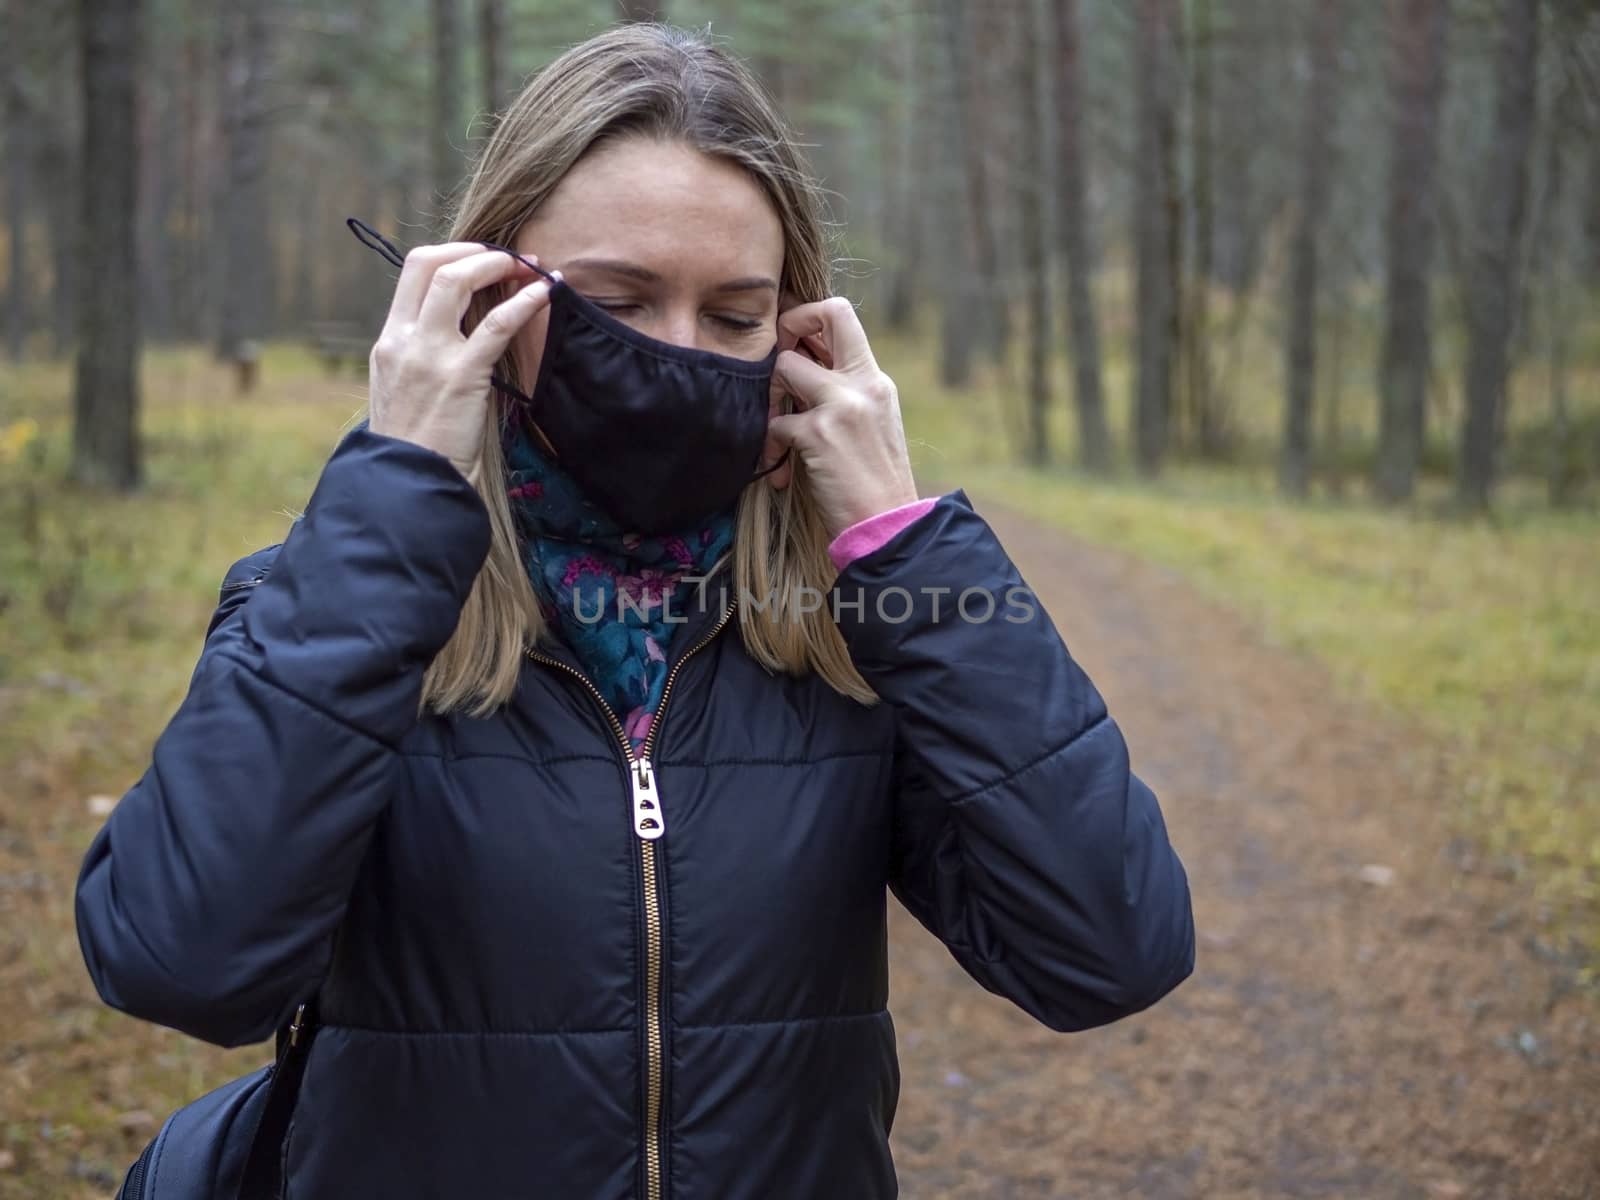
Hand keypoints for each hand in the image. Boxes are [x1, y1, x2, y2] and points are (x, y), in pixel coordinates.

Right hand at [368, 242, 558, 479]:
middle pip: (430, 263)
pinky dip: (523, 302)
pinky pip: (496, 325)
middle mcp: (403, 340)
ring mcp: (429, 355)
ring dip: (496, 266)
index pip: (413, 273)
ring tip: (528, 269)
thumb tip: (456, 334)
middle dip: (474, 252)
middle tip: (508, 258)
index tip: (481, 260)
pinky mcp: (461, 376)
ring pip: (456, 281)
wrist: (410, 485)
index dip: (451, 254)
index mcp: (388, 341)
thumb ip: (421, 357)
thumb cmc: (417, 446)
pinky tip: (544, 294)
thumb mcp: (403, 391)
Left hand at [762, 296, 917, 539]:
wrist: (889, 525)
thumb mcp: (871, 423)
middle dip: (788, 328)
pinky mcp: (819, 435)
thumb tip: (800, 366)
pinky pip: (775, 423)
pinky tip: (781, 471)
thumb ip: (844, 391)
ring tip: (776, 432)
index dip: (808, 318)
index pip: (842, 313)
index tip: (795, 348)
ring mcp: (841, 406)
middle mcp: (863, 383)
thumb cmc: (874, 481)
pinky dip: (770, 447)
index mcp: (875, 379)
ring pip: (785, 367)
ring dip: (771, 399)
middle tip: (780, 366)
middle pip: (823, 314)